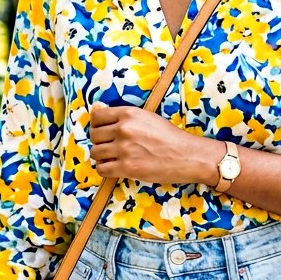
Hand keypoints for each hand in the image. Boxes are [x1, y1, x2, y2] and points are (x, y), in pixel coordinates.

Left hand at [89, 103, 217, 184]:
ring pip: (96, 153)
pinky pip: (102, 169)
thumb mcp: (146, 117)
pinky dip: (105, 170)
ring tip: (114, 158)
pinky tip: (115, 168)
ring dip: (102, 157)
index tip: (103, 132)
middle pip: (94, 135)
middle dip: (100, 142)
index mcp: (129, 113)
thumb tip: (95, 109)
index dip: (97, 125)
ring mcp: (124, 149)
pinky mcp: (127, 168)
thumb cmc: (169, 136)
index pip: (97, 117)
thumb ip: (122, 116)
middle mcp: (124, 129)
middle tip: (110, 146)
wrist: (187, 155)